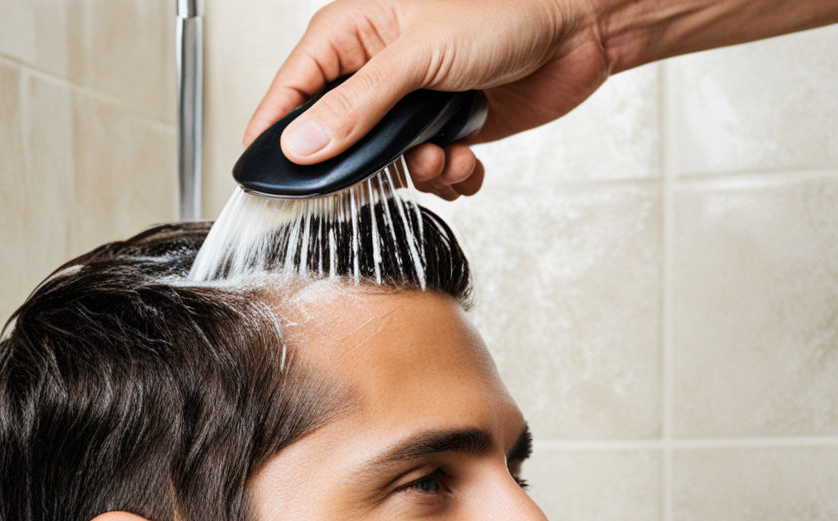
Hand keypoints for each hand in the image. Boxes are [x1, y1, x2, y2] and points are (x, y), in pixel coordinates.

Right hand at [243, 0, 611, 199]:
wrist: (578, 31)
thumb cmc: (507, 13)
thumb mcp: (419, 56)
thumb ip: (357, 105)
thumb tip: (302, 146)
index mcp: (353, 33)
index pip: (290, 90)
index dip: (275, 135)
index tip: (268, 178)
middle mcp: (375, 71)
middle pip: (336, 140)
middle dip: (366, 166)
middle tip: (392, 167)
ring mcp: (409, 105)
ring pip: (384, 167)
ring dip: (419, 174)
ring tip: (446, 153)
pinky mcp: (442, 131)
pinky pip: (425, 174)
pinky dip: (448, 177)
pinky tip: (467, 158)